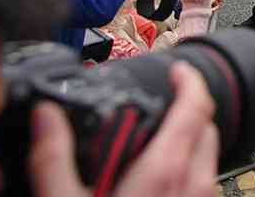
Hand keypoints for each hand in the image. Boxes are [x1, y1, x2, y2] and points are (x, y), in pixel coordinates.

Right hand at [27, 63, 218, 196]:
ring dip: (188, 141)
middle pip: (205, 127)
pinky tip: (157, 180)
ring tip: (154, 142)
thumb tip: (45, 114)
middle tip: (161, 104)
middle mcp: (193, 185)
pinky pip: (201, 182)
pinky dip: (187, 169)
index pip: (196, 105)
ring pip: (208, 156)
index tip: (177, 69)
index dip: (188, 79)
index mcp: (165, 170)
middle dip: (187, 109)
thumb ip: (53, 158)